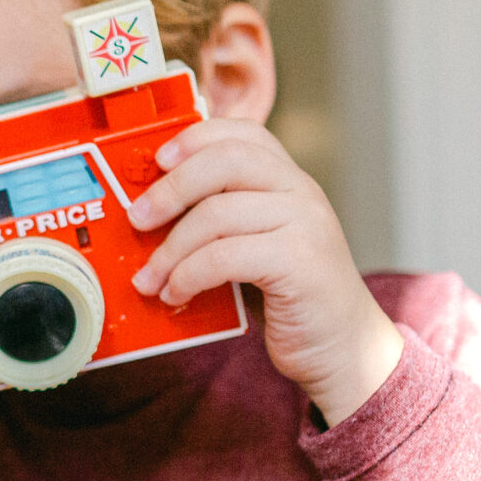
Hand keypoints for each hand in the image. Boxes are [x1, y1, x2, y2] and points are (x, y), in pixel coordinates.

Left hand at [125, 119, 403, 425]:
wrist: (342, 347)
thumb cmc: (290, 296)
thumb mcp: (256, 244)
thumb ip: (223, 219)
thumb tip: (151, 210)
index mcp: (289, 180)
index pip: (243, 133)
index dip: (195, 138)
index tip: (159, 160)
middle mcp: (302, 192)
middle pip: (225, 162)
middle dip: (170, 190)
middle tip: (137, 220)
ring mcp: (306, 224)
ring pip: (217, 213)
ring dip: (170, 249)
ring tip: (149, 279)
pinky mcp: (300, 263)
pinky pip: (225, 257)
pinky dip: (188, 275)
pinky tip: (177, 294)